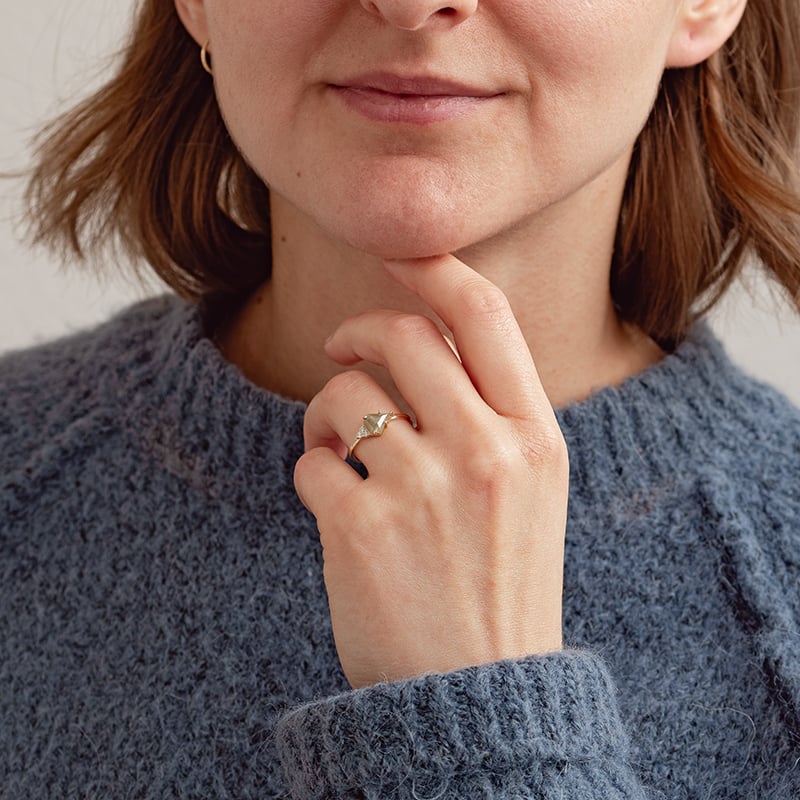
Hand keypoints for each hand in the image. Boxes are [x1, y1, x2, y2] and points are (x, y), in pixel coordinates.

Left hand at [294, 254, 567, 688]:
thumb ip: (491, 414)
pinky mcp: (361, 529)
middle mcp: (487, 451)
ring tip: (339, 454)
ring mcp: (424, 489)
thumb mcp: (529, 490)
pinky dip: (311, 475)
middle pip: (401, 336)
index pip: (485, 315)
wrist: (482, 696)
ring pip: (341, 395)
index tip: (400, 253)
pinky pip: (309, 464)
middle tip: (337, 350)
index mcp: (536, 437)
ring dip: (325, 416)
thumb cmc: (501, 584)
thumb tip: (421, 339)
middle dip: (355, 332)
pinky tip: (335, 509)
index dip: (436, 268)